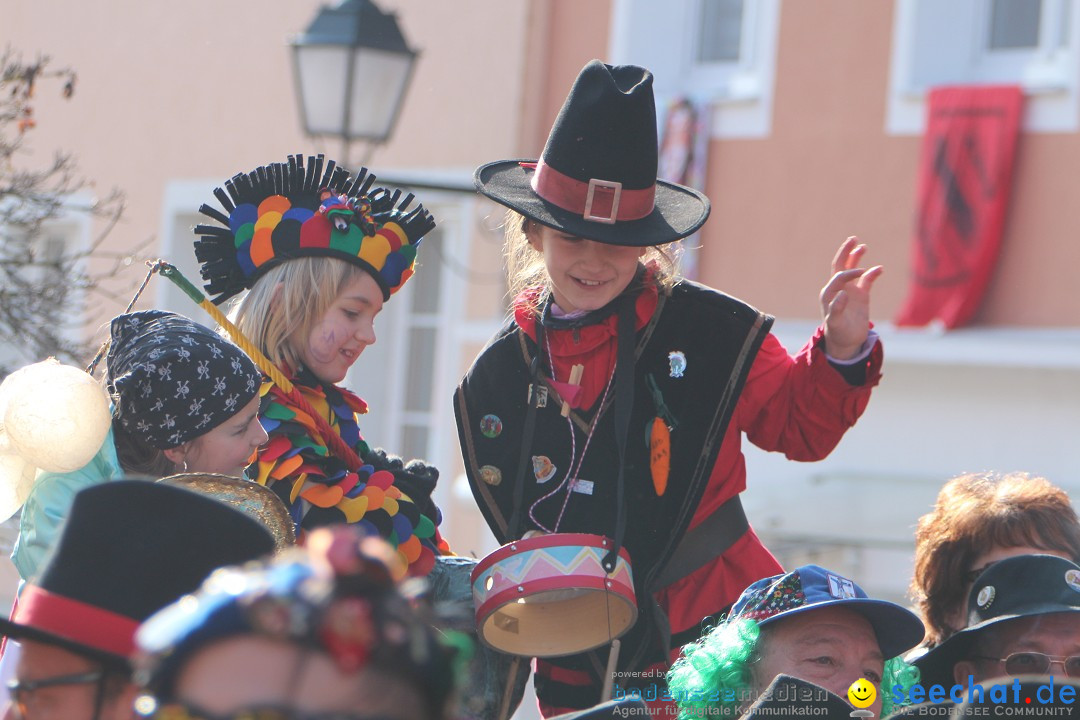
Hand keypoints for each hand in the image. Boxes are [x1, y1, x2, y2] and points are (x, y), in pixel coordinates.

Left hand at [820, 237, 882, 359]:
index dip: (850, 272)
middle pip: (840, 265)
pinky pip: (867, 280)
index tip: (861, 273)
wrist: (846, 342)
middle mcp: (838, 288)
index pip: (839, 275)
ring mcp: (850, 290)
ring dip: (856, 258)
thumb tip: (842, 294)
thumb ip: (836, 309)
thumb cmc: (837, 332)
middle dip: (846, 252)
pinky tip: (880, 269)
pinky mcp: (861, 295)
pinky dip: (872, 273)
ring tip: (862, 246)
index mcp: (829, 293)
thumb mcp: (834, 323)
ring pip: (852, 270)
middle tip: (852, 239)